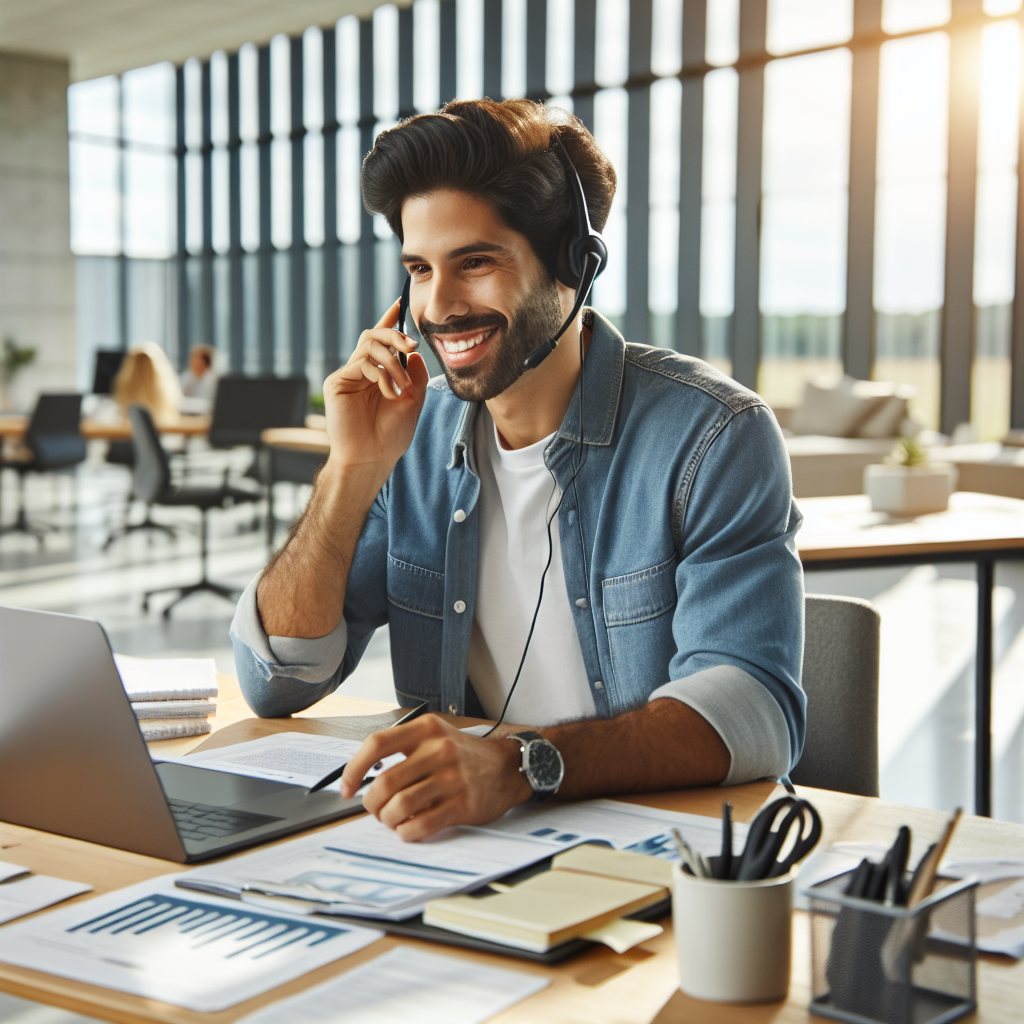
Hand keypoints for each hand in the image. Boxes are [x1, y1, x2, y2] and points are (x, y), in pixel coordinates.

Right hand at [322, 298, 428, 485]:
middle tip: (412, 344)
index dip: (390, 320)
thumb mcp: (413, 400)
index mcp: (377, 374)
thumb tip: (412, 352)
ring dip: (391, 360)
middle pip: (374, 334)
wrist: (372, 458)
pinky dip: (380, 374)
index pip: (383, 341)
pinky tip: (388, 392)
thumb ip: (414, 374)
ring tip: (401, 385)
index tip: (400, 302)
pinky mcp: (336, 382)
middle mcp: (360, 371)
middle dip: (396, 334)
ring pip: (369, 344)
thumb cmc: (391, 435)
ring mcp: (347, 376)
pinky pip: (361, 363)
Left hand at [340, 715, 532, 840]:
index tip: (347, 787)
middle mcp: (438, 750)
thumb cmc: (465, 755)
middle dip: (371, 803)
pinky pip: (420, 825)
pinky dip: (406, 832)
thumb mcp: (436, 736)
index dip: (354, 768)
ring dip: (388, 820)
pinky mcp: (462, 805)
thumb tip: (364, 777)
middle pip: (384, 783)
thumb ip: (404, 750)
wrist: (509, 767)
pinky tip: (408, 828)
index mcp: (426, 730)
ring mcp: (451, 778)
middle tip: (375, 809)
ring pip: (399, 806)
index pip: (377, 744)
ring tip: (392, 819)